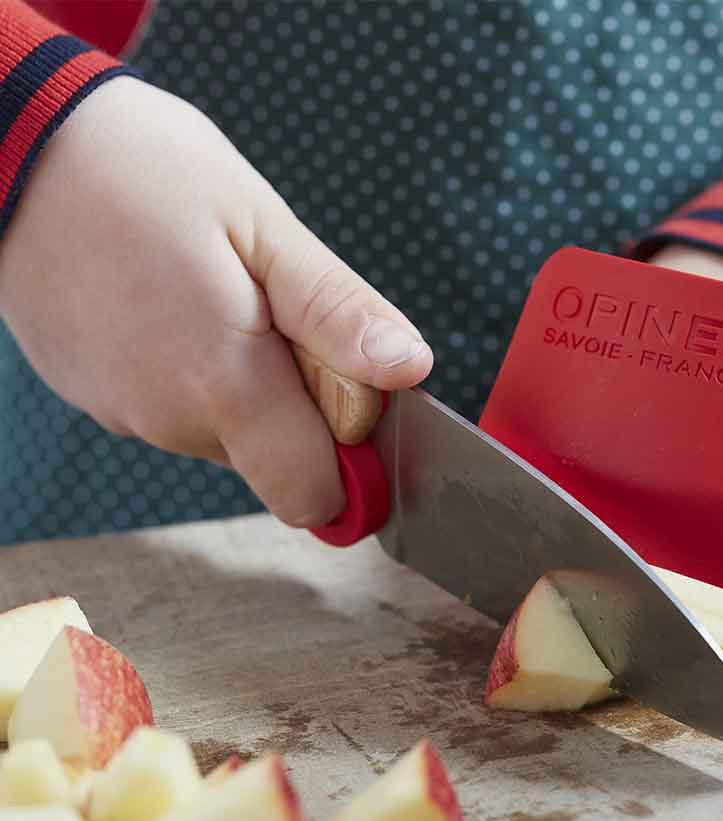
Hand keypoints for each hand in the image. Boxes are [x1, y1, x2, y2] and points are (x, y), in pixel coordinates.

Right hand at [0, 77, 431, 527]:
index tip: (349, 393)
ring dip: (247, 384)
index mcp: (224, 387)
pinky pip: (179, 409)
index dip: (350, 460)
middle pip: (276, 461)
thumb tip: (409, 371)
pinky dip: (196, 373)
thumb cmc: (142, 173)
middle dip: (300, 406)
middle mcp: (172, 421)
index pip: (314, 497)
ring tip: (215, 296)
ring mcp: (127, 415)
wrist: (11, 148)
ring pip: (228, 434)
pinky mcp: (100, 399)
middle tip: (273, 313)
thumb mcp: (264, 228)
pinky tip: (173, 305)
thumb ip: (338, 313)